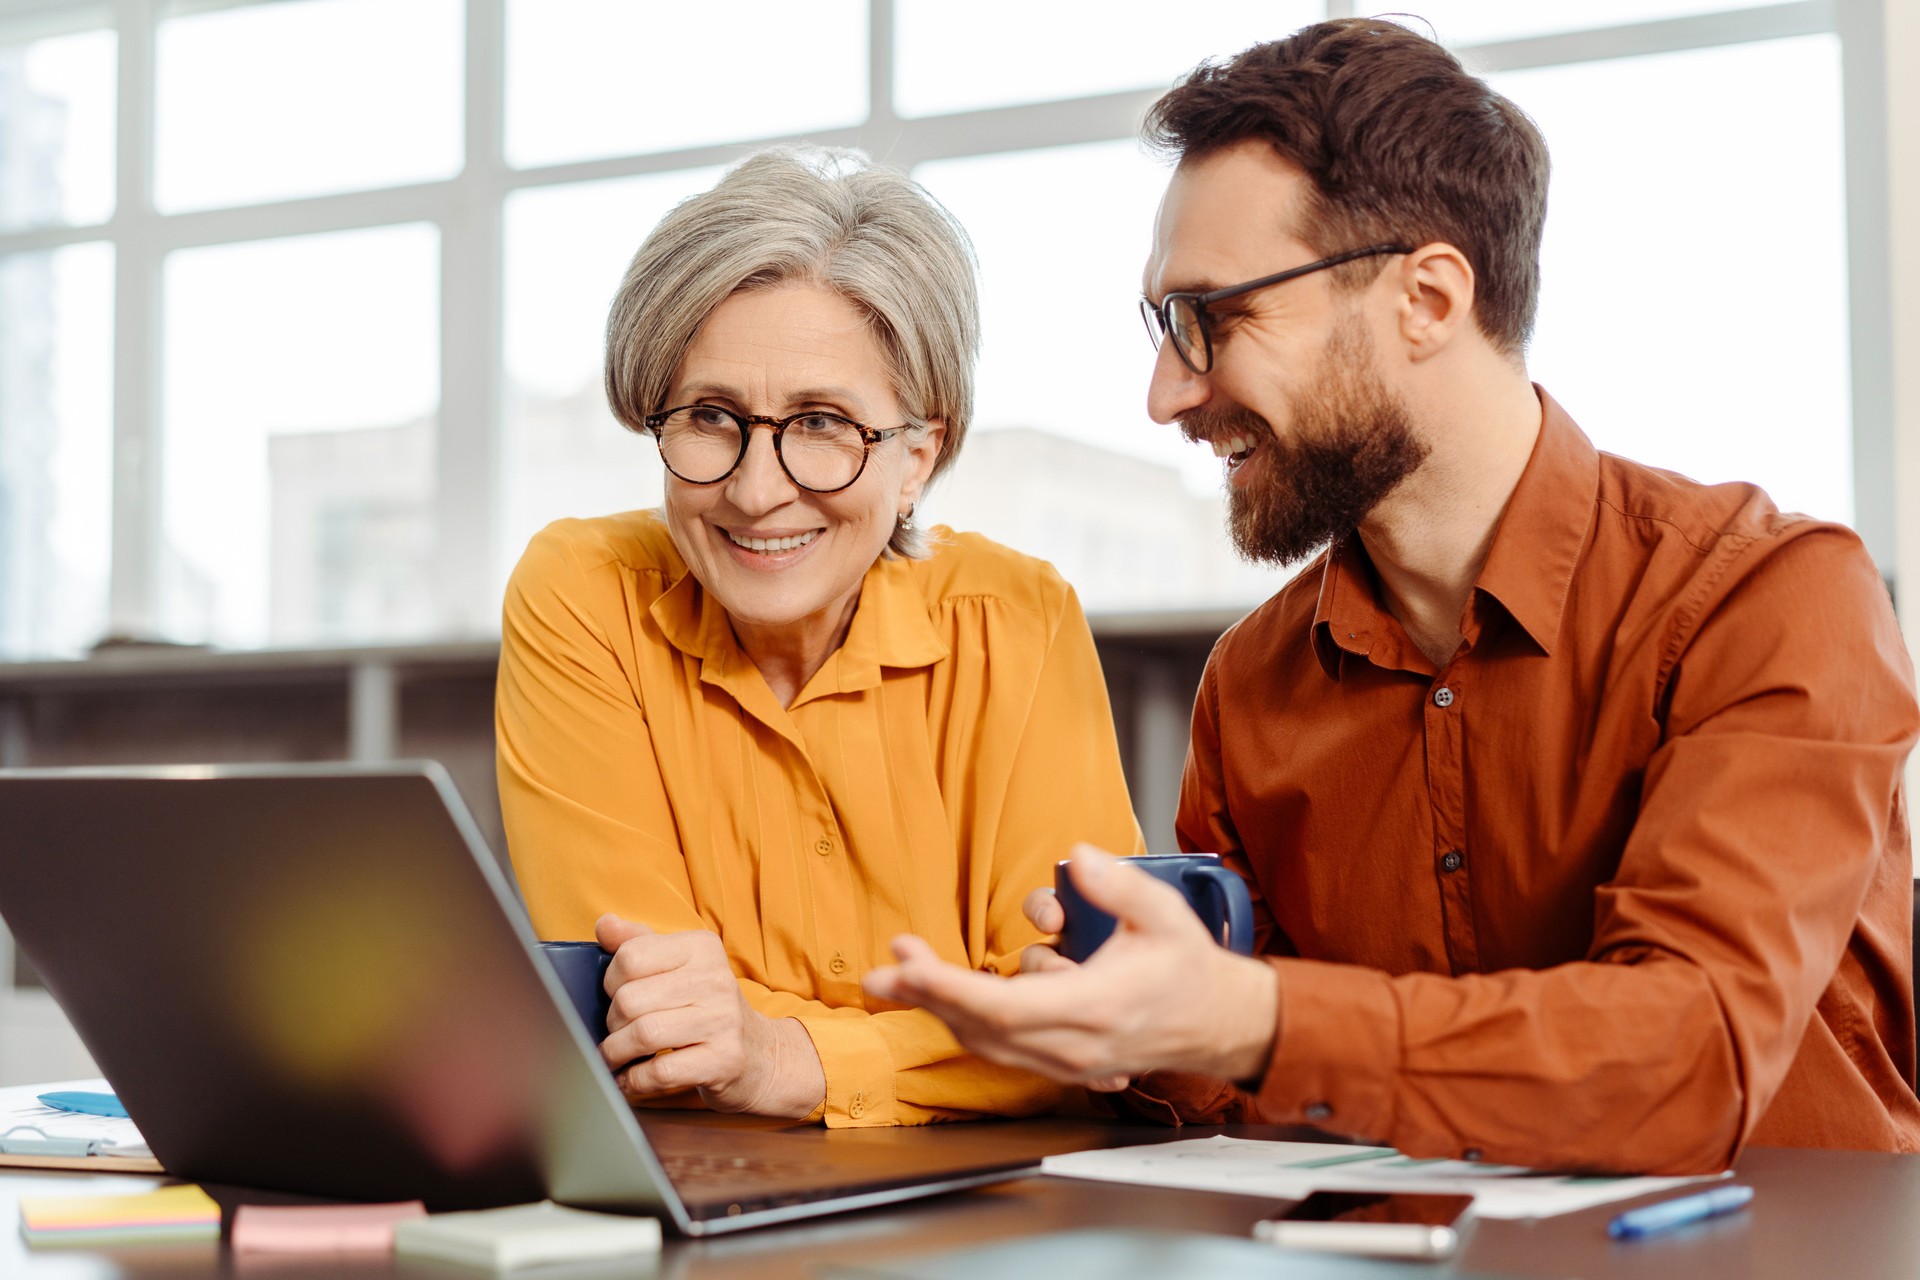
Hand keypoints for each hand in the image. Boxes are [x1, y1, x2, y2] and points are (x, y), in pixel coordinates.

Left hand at [595, 915, 824, 1118]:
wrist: (759, 1053)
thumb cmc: (706, 1007)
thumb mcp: (679, 966)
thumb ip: (640, 943)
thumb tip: (605, 924)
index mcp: (702, 948)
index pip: (630, 957)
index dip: (610, 982)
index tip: (617, 996)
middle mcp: (716, 979)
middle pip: (630, 999)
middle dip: (612, 1023)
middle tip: (617, 1032)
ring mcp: (722, 1021)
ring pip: (643, 1035)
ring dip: (616, 1053)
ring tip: (615, 1057)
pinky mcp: (723, 1060)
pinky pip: (660, 1072)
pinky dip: (634, 1080)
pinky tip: (630, 1079)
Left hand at [863, 845, 1277, 1089]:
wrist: (1219, 1023)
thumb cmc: (1188, 968)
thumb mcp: (1163, 915)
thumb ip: (1118, 887)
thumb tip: (1078, 857)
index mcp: (1094, 1010)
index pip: (1004, 1009)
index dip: (947, 989)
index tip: (908, 967)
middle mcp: (1073, 1046)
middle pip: (981, 1030)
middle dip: (927, 998)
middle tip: (881, 972)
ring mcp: (1067, 1062)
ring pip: (985, 1042)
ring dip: (940, 1006)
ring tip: (903, 969)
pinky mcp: (1062, 1064)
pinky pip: (1001, 1045)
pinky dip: (967, 1017)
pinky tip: (945, 988)